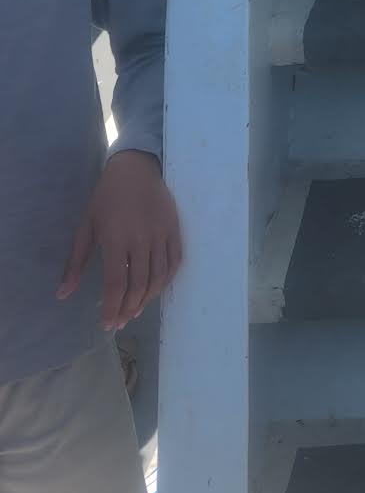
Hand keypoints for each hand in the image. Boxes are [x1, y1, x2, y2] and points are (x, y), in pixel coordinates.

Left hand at [58, 149, 182, 331]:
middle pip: (139, 284)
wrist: (137, 167)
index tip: (107, 325)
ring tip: (135, 311)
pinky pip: (174, 262)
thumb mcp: (87, 226)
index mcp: (116, 238)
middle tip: (120, 323)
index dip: (112, 307)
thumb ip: (76, 262)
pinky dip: (166, 281)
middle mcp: (141, 240)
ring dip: (147, 299)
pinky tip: (155, 290)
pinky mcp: (174, 230)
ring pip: (158, 277)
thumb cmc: (107, 196)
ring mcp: (161, 235)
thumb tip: (63, 294)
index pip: (116, 283)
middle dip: (128, 308)